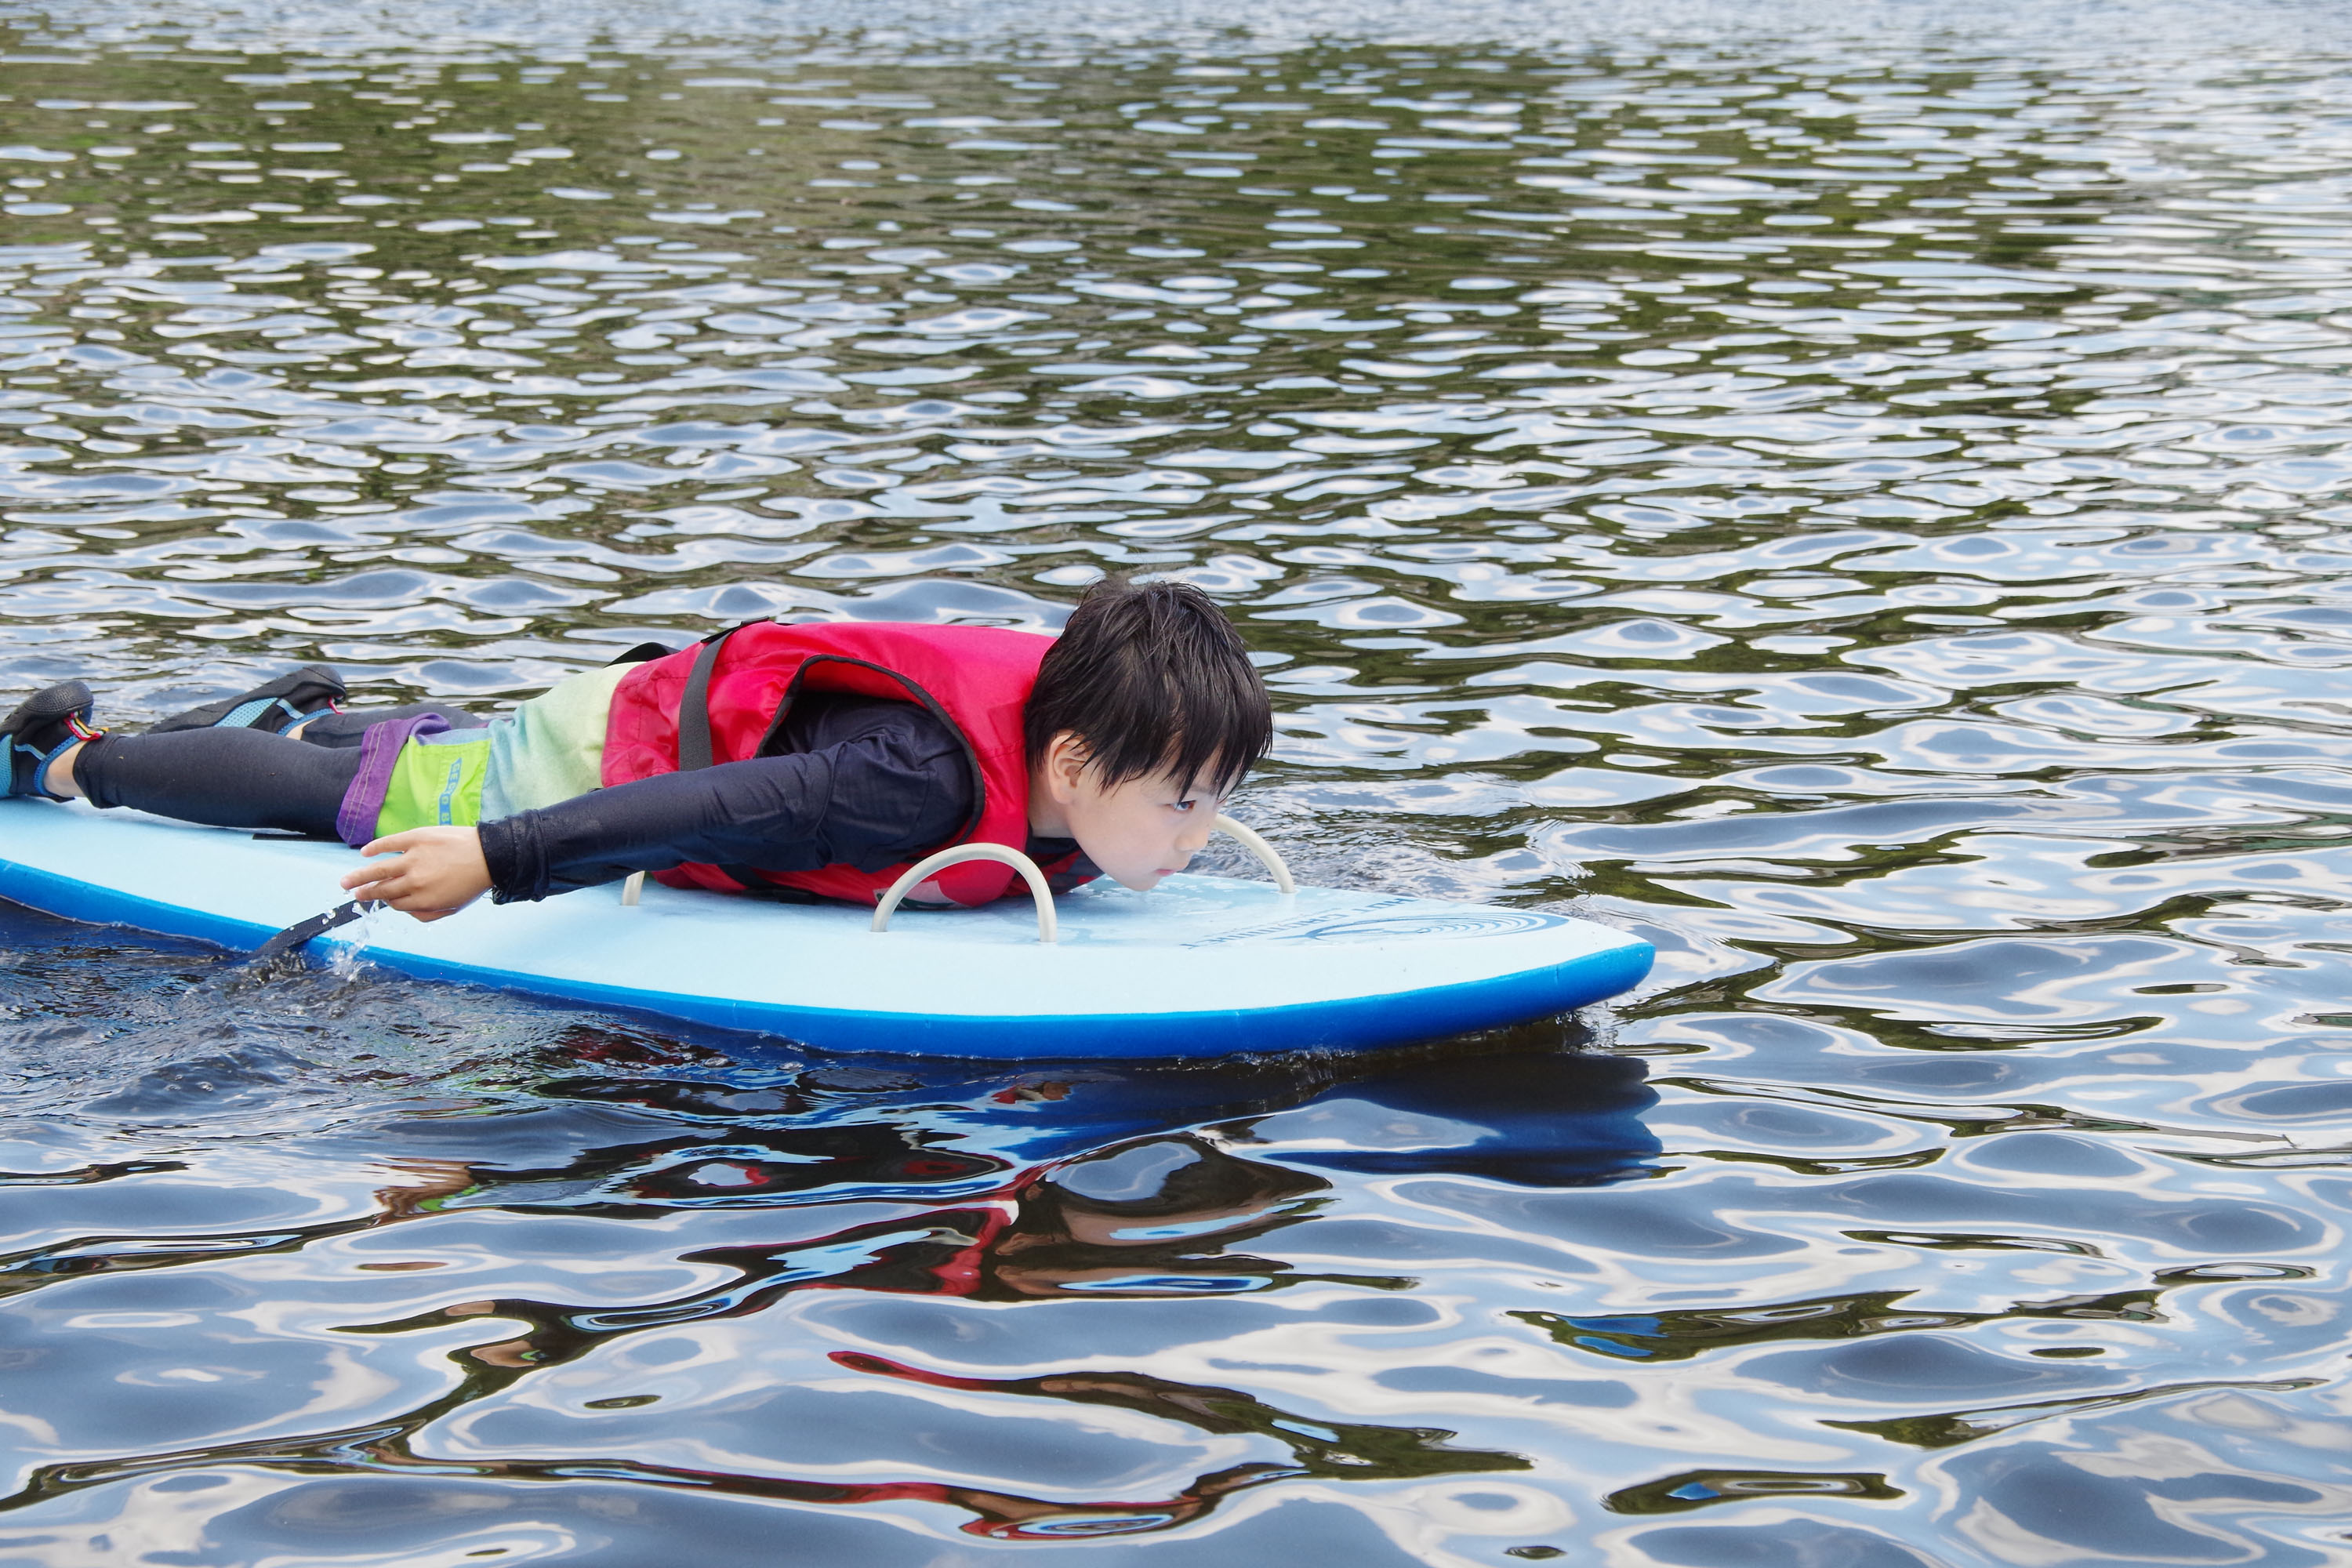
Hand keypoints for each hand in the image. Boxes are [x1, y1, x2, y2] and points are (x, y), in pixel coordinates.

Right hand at [341, 826, 491, 921]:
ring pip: (378, 870)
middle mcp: (414, 881)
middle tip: (353, 893)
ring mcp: (414, 859)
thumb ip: (428, 914)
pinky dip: (375, 848)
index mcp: (423, 900)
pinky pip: (389, 843)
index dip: (386, 902)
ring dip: (359, 877)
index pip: (394, 903)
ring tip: (345, 882)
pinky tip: (365, 853)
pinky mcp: (416, 838)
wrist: (489, 855)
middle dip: (365, 893)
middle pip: (382, 889)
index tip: (380, 898)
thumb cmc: (472, 883)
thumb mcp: (453, 908)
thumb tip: (406, 912)